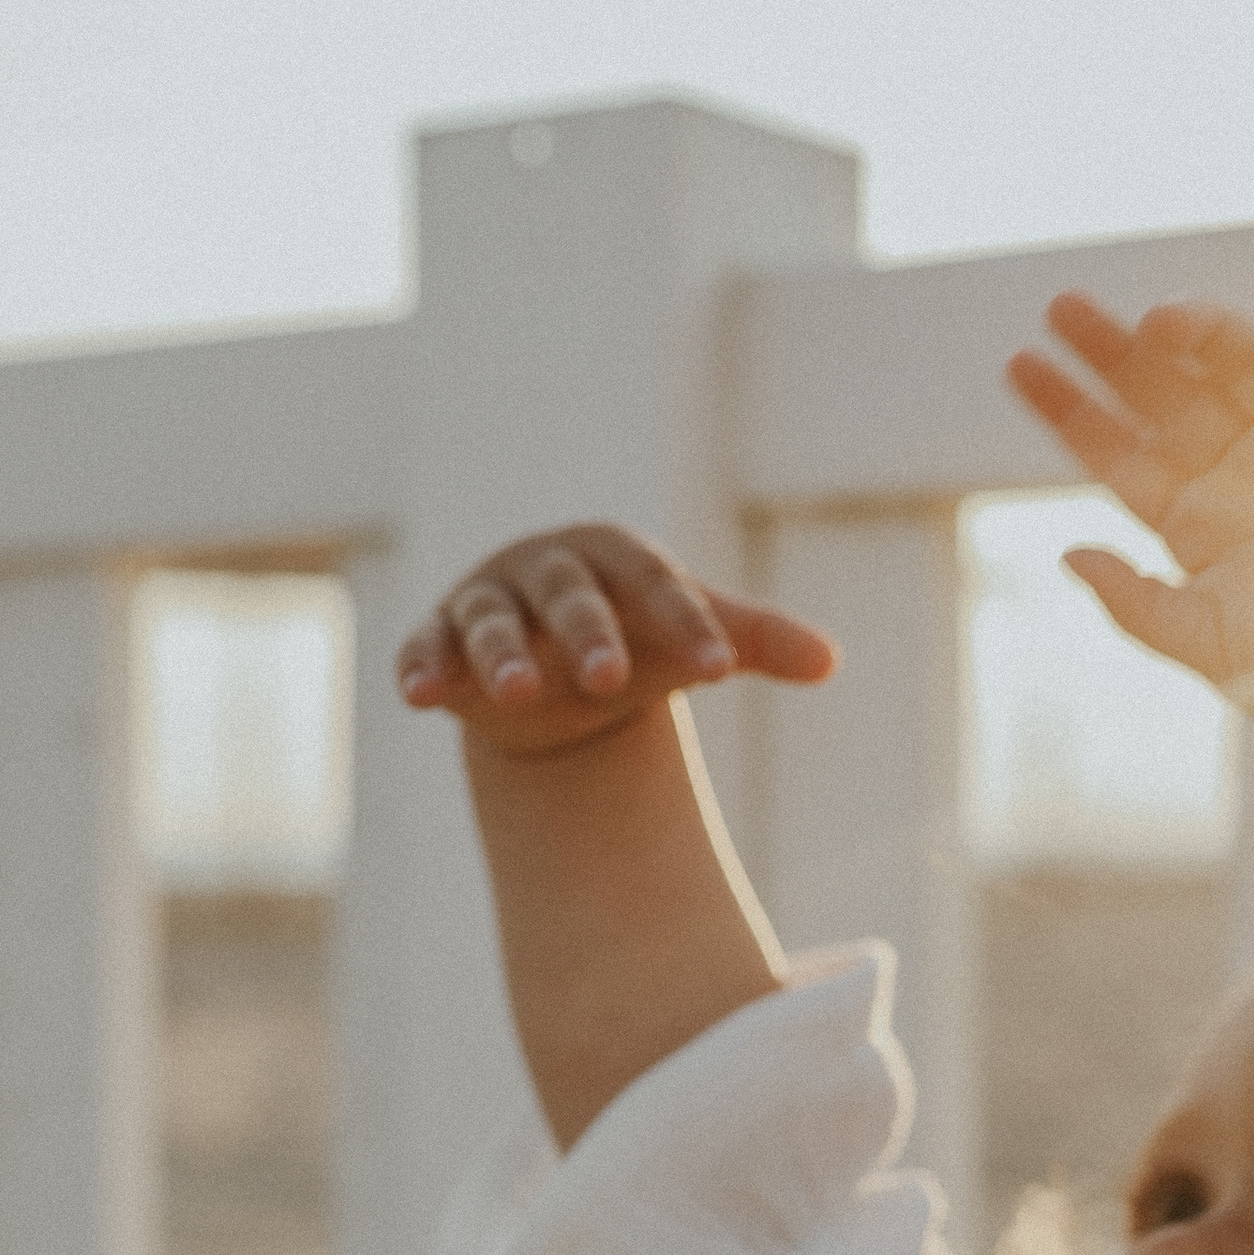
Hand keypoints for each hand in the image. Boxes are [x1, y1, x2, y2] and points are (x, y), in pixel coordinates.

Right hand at [395, 526, 836, 757]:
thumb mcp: (693, 639)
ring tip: (519, 694)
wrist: (560, 665)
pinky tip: (422, 697)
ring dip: (501, 656)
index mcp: (616, 556)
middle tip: (612, 681)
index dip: (689, 623)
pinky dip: (422, 667)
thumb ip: (756, 642)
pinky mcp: (440, 640)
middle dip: (587, 634)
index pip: (656, 584)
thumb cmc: (639, 637)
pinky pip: (426, 649)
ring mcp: (488, 603)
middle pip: (569, 597)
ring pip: (491, 623)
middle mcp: (548, 570)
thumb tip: (831, 663)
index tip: (725, 670)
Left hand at [1004, 296, 1253, 754]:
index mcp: (1196, 517)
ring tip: (1162, 323)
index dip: (1067, 407)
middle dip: (1112, 347)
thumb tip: (1067, 554)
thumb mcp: (1209, 644)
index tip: (1019, 365)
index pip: (1116, 447)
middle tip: (1063, 306)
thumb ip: (1135, 603)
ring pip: (1238, 360)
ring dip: (1199, 332)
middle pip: (1163, 389)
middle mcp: (1245, 469)